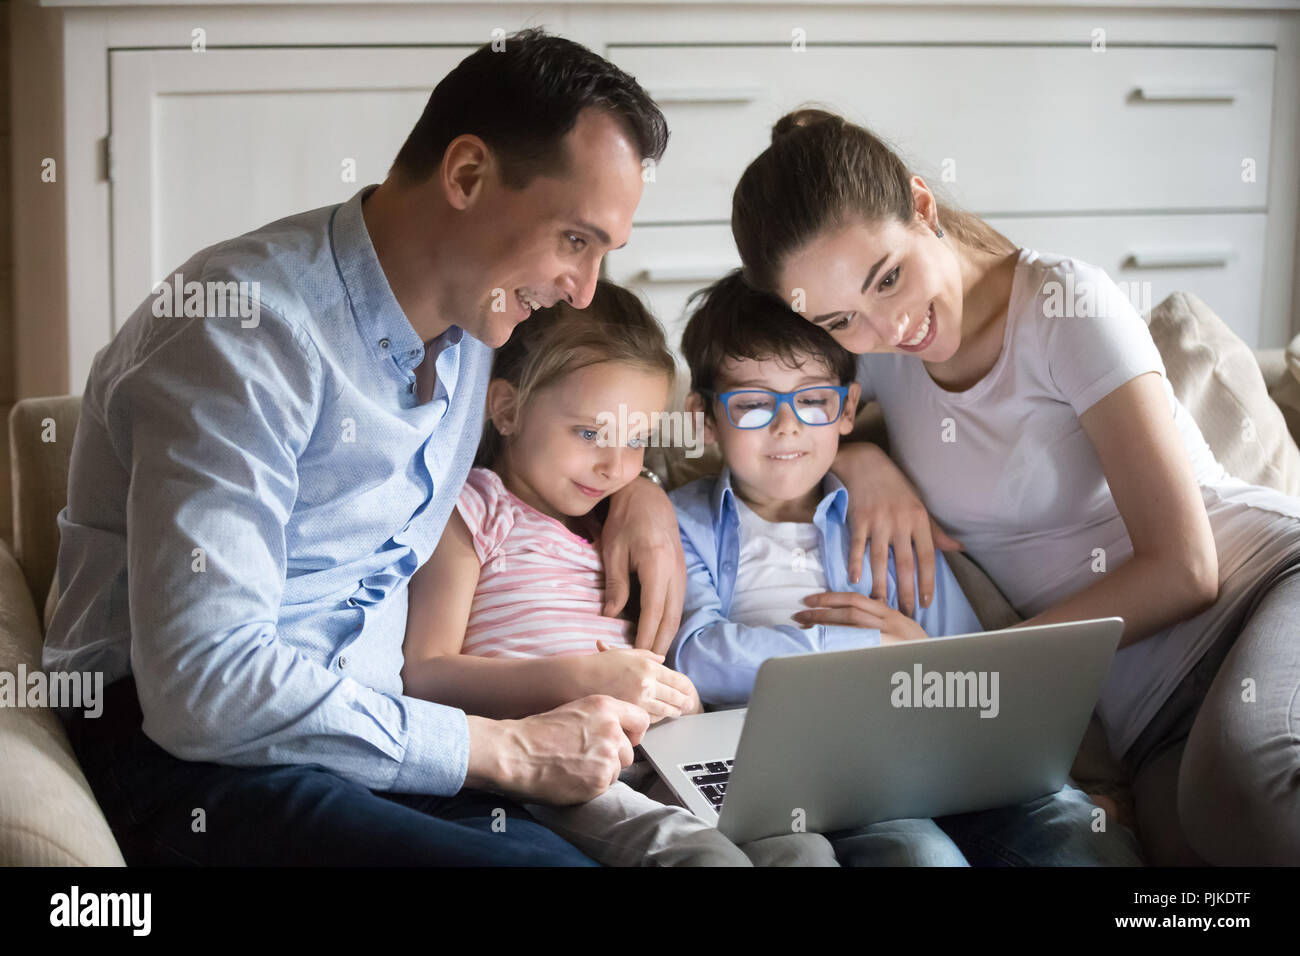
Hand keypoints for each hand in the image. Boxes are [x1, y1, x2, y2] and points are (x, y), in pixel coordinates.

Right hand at [464, 695, 649, 804]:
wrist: (515, 752)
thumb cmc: (537, 732)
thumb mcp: (575, 711)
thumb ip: (601, 719)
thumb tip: (619, 734)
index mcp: (605, 707)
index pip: (640, 720)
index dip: (632, 733)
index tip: (625, 740)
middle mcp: (611, 729)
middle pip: (628, 751)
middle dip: (612, 757)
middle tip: (585, 758)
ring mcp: (607, 755)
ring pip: (617, 770)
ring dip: (601, 772)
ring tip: (574, 768)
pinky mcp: (600, 780)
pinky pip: (605, 786)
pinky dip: (591, 786)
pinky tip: (571, 778)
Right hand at [573, 640, 696, 721]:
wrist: (578, 680)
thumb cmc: (600, 664)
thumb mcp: (626, 653)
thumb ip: (647, 656)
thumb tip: (662, 660)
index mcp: (648, 667)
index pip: (676, 680)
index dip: (685, 688)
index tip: (689, 691)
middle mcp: (646, 684)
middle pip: (674, 697)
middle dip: (683, 702)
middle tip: (689, 705)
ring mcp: (638, 701)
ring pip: (664, 710)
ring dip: (673, 712)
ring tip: (677, 712)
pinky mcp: (629, 714)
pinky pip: (650, 719)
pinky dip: (657, 718)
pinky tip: (659, 716)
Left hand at [601, 476, 686, 654]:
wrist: (648, 498)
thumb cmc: (626, 521)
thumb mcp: (613, 550)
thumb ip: (615, 583)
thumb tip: (610, 615)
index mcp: (657, 565)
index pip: (653, 611)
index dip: (646, 637)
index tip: (637, 658)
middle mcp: (675, 573)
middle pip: (670, 618)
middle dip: (660, 644)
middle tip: (648, 668)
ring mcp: (682, 573)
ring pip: (677, 613)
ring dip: (666, 636)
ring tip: (653, 658)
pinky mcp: (681, 573)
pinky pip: (677, 604)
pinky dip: (669, 622)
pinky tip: (659, 634)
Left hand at [792, 591, 928, 642]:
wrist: (942, 663)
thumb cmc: (919, 648)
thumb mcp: (902, 628)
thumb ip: (879, 619)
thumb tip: (851, 616)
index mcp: (890, 614)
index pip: (856, 600)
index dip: (830, 598)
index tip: (810, 600)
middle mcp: (889, 622)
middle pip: (849, 611)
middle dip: (821, 611)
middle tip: (799, 614)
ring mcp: (890, 637)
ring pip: (853, 626)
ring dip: (826, 625)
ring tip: (805, 627)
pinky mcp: (889, 650)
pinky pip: (861, 644)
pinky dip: (842, 642)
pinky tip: (825, 644)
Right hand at [830, 442, 962, 617]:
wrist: (867, 465)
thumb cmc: (896, 488)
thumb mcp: (919, 507)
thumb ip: (935, 532)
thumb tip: (958, 549)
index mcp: (918, 520)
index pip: (926, 557)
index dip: (927, 582)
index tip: (926, 602)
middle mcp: (900, 522)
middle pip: (904, 563)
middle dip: (906, 591)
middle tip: (906, 613)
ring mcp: (878, 521)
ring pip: (880, 559)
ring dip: (880, 584)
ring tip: (881, 604)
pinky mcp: (858, 519)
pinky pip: (857, 546)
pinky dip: (855, 563)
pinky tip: (855, 580)